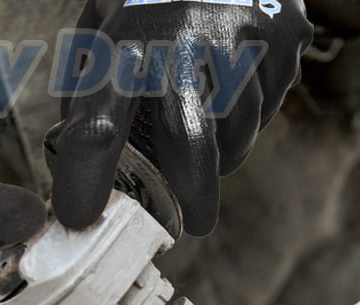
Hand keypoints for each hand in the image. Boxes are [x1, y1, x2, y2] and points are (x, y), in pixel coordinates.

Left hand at [50, 0, 312, 235]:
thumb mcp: (103, 25)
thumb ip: (94, 89)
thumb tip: (89, 162)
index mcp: (124, 43)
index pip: (97, 127)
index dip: (85, 180)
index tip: (79, 216)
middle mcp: (182, 43)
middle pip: (190, 144)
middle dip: (193, 193)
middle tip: (196, 223)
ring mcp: (240, 41)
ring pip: (238, 130)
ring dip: (224, 147)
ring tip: (210, 127)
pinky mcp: (280, 41)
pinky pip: (270, 104)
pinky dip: (251, 112)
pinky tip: (237, 84)